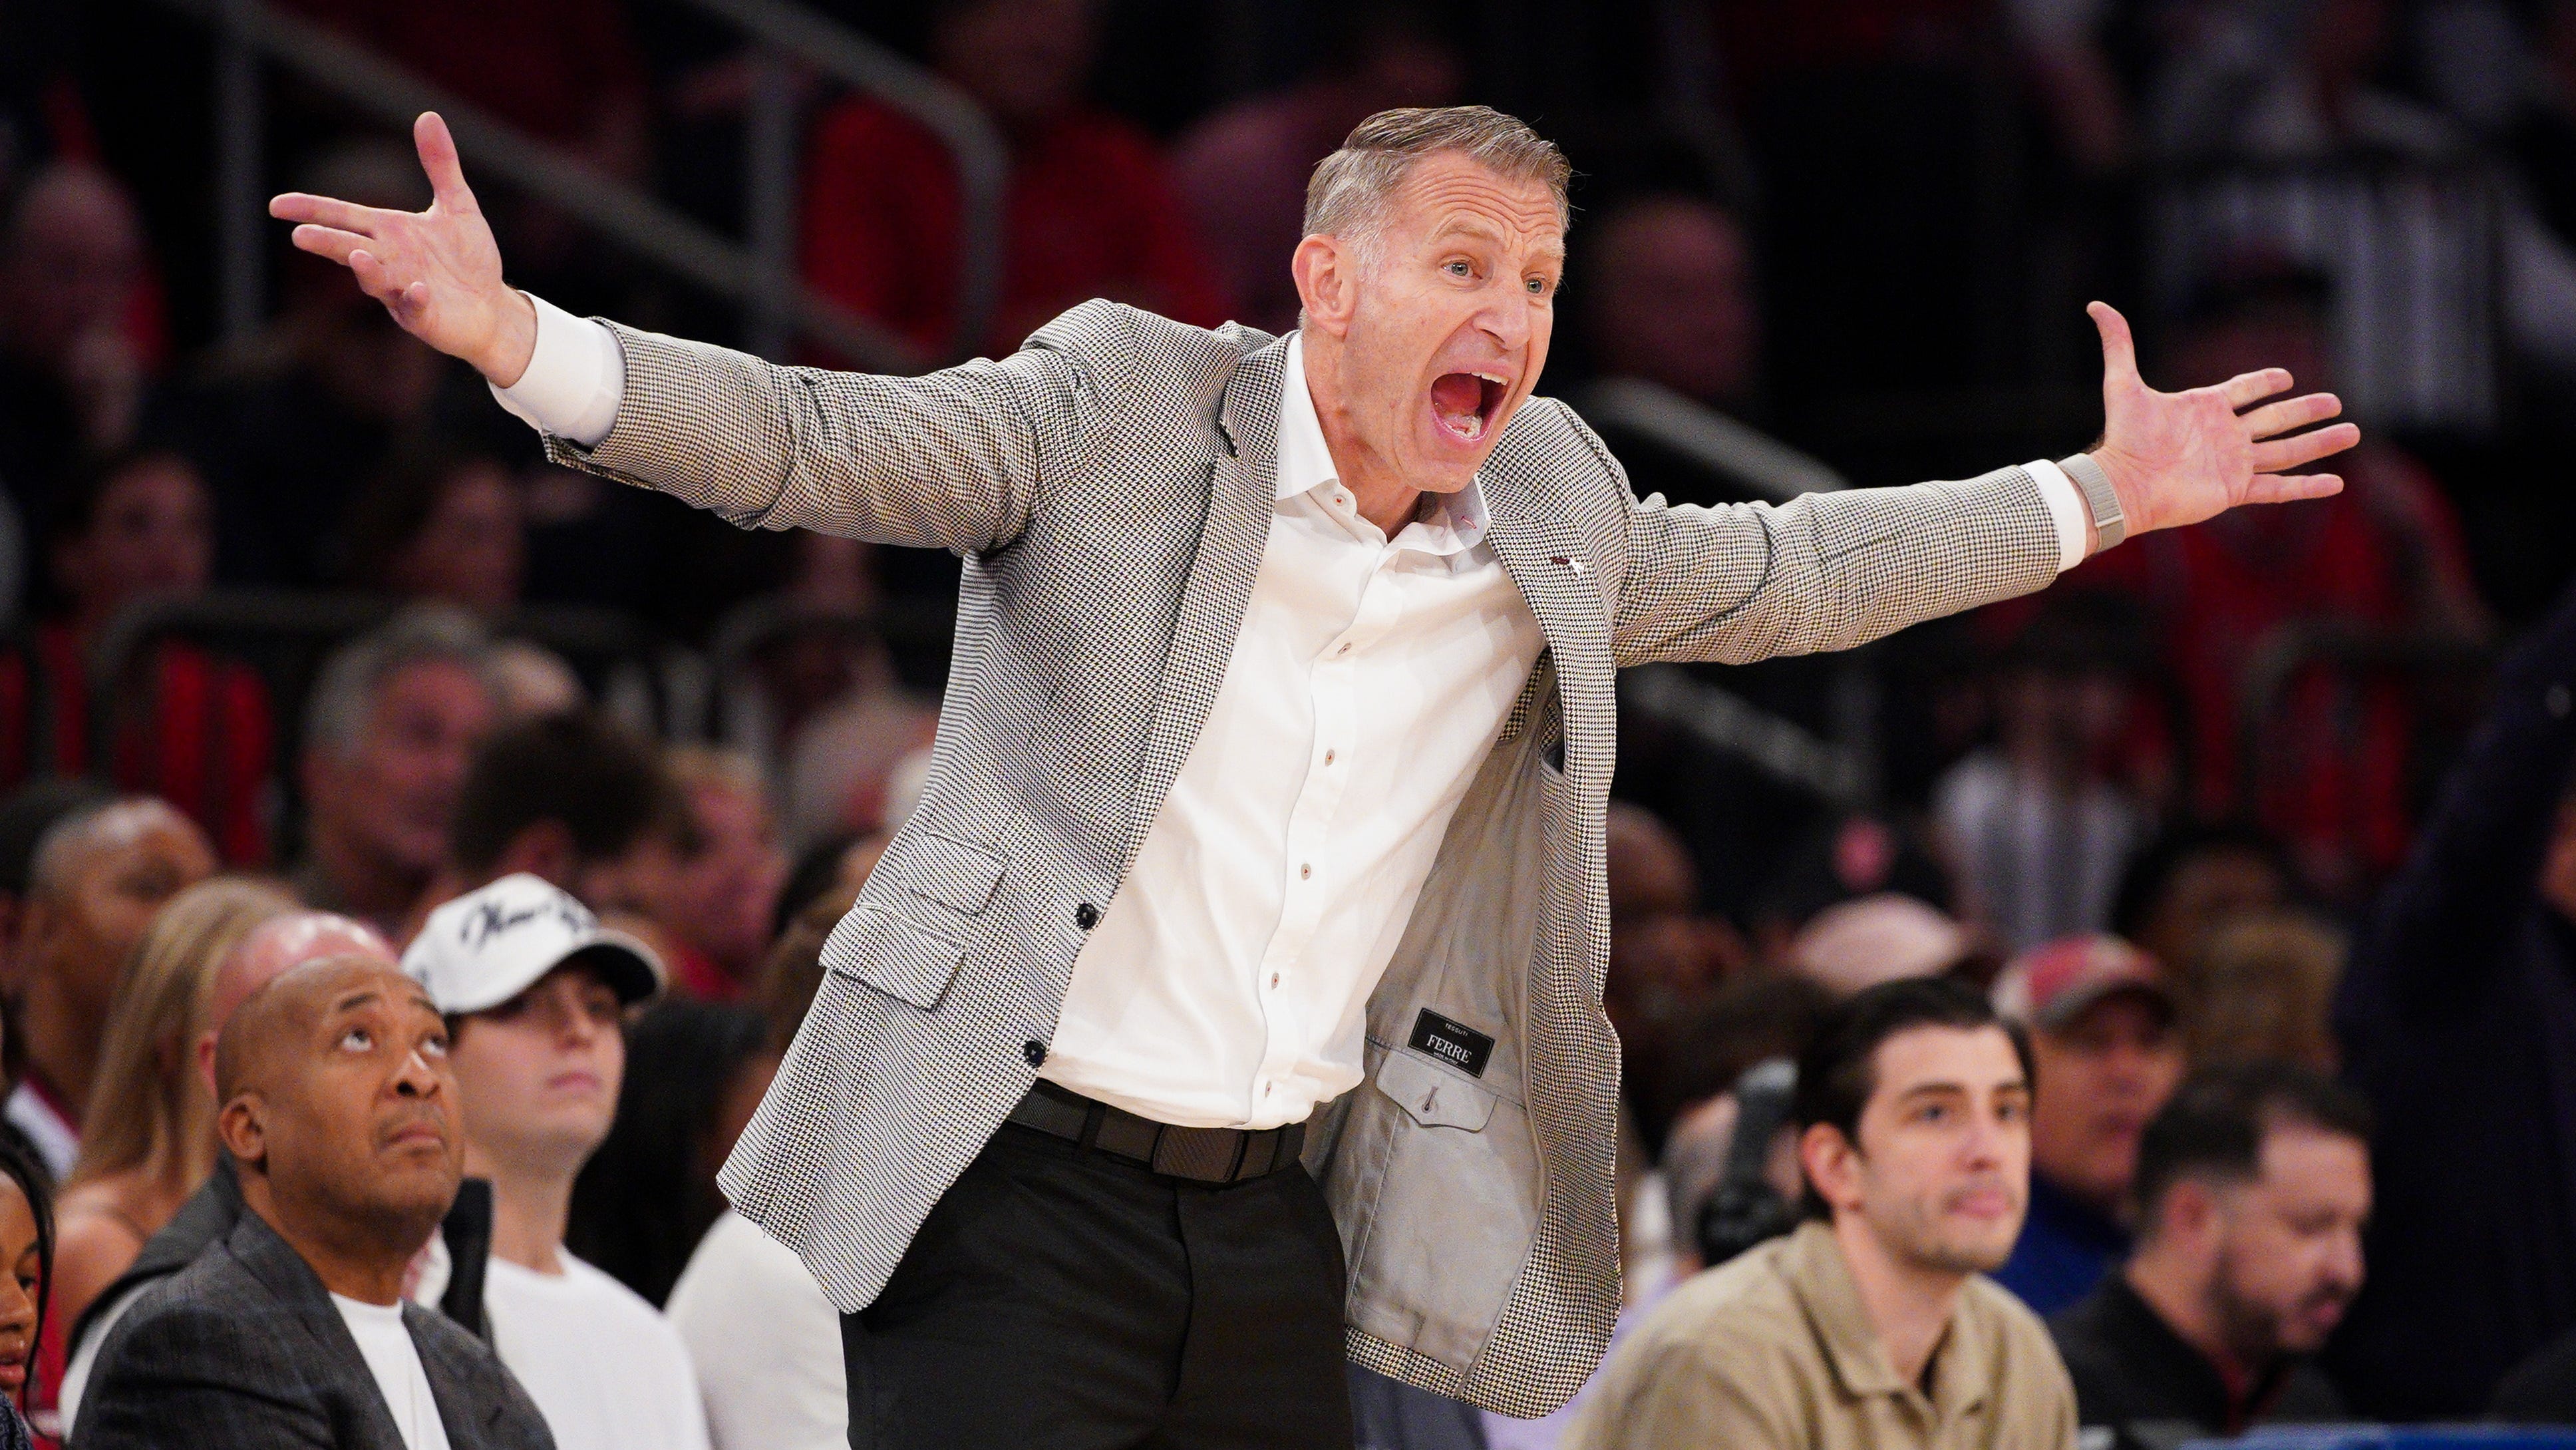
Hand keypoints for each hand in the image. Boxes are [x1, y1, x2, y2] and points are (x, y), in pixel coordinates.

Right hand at [268, 112, 536, 385]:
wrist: (493, 306)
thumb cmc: (469, 258)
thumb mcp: (457, 205)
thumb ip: (440, 165)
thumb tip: (428, 116)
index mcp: (390, 232)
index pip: (343, 217)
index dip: (310, 209)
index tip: (276, 205)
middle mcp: (389, 260)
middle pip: (349, 247)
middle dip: (326, 241)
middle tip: (299, 235)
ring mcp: (403, 290)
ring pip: (376, 281)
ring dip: (367, 270)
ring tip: (356, 256)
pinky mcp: (427, 316)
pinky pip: (415, 308)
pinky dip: (414, 299)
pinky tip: (418, 289)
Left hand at [2083, 300, 2358, 541]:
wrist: (2123, 484)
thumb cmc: (2124, 438)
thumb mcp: (2122, 384)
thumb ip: (2118, 344)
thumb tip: (2096, 304)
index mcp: (2206, 408)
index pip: (2245, 390)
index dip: (2264, 382)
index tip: (2285, 377)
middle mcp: (2225, 435)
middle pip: (2276, 419)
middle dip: (2306, 411)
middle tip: (2336, 402)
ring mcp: (2233, 463)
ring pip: (2287, 451)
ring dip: (2319, 443)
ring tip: (2352, 432)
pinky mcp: (2235, 490)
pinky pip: (2279, 488)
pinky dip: (2307, 487)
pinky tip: (2335, 484)